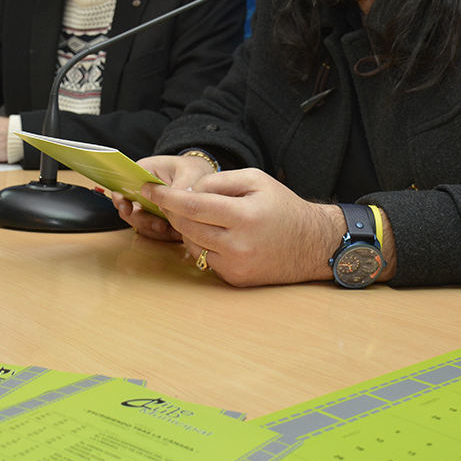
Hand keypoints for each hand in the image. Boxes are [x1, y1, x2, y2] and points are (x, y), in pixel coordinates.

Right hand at [112, 154, 213, 240]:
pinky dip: (164, 235)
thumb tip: (168, 207)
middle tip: (160, 226)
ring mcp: (148, 206)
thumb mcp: (191, 172)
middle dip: (142, 221)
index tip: (127, 210)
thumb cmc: (194, 169)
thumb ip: (179, 188)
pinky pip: (153, 231)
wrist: (205, 179)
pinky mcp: (157, 218)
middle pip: (129, 208)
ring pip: (140, 223)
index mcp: (144, 171)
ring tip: (174, 231)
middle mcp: (142, 190)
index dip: (121, 198)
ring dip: (154, 230)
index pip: (123, 183)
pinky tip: (179, 234)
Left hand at [142, 168, 343, 286]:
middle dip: (173, 211)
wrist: (312, 244)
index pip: (192, 206)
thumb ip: (220, 182)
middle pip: (187, 226)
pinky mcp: (235, 280)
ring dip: (189, 229)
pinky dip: (204, 245)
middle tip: (170, 200)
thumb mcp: (256, 180)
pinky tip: (218, 235)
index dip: (166, 197)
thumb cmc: (283, 207)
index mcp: (244, 216)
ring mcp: (236, 266)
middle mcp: (238, 245)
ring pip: (193, 244)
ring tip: (206, 217)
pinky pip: (206, 259)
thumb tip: (188, 191)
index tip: (148, 189)